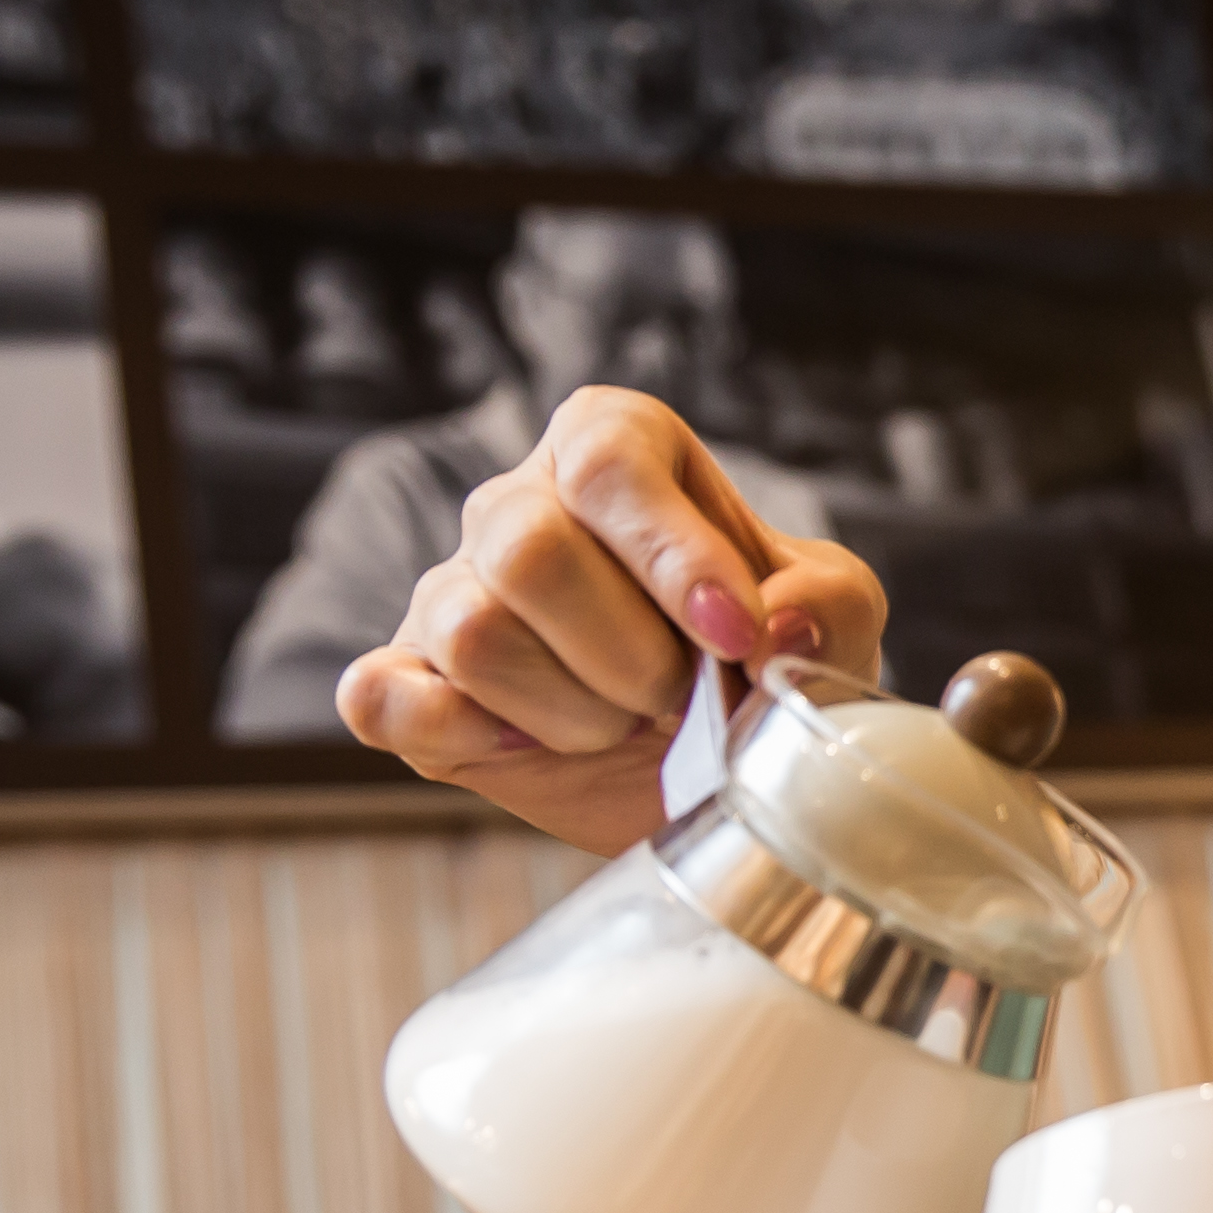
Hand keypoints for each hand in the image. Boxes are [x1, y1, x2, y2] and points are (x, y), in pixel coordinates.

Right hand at [339, 386, 894, 855]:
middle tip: (682, 698)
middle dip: (631, 655)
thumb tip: (771, 624)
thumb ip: (826, 604)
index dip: (673, 556)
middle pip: (531, 552)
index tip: (736, 635)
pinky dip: (454, 731)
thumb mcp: (832, 618)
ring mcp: (447, 592)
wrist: (711, 765)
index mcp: (610, 447)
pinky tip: (523, 743)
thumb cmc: (759, 662)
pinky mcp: (403, 681)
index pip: (606, 462)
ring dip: (573, 710)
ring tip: (620, 724)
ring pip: (474, 634)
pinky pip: (380, 696)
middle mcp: (515, 505)